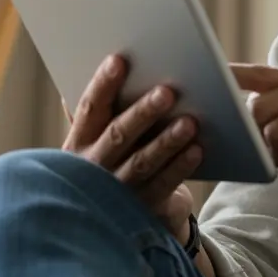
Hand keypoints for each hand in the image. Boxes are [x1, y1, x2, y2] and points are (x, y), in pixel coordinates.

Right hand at [63, 54, 201, 234]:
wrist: (123, 216)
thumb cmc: (119, 156)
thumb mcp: (104, 136)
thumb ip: (108, 107)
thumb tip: (116, 62)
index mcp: (81, 140)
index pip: (90, 108)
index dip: (103, 84)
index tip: (119, 59)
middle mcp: (93, 165)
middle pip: (119, 134)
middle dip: (143, 112)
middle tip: (168, 91)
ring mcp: (116, 189)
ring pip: (142, 161)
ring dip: (166, 141)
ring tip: (190, 121)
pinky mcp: (141, 208)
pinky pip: (162, 185)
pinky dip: (180, 167)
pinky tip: (197, 150)